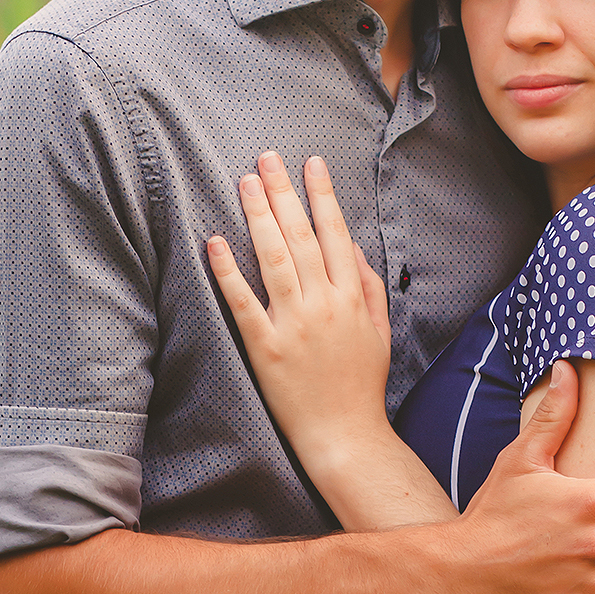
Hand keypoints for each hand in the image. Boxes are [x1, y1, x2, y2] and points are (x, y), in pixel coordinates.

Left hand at [208, 152, 391, 465]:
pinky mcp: (266, 349)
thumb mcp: (379, 332)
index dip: (322, 196)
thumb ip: (368, 287)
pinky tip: (214, 242)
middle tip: (267, 157)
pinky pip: (244, 303)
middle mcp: (323, 305)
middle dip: (284, 193)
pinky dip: (229, 271)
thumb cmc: (362, 385)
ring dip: (258, 217)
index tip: (310, 164)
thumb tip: (353, 247)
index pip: (336, 234)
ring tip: (245, 182)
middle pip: (302, 236)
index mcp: (351, 298)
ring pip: (274, 259)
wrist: (346, 436)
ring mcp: (294, 325)